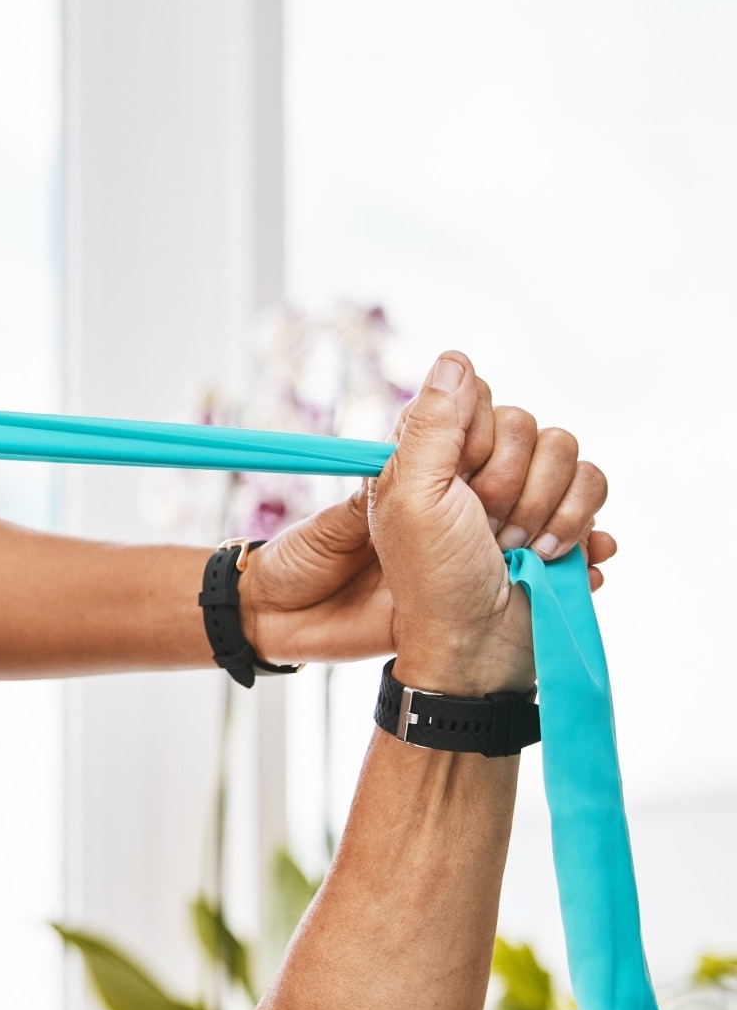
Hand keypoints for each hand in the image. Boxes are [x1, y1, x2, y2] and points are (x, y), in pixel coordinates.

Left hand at [241, 363, 611, 664]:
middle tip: (486, 529)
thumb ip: (431, 423)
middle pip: (530, 426)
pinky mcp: (560, 523)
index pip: (480, 398)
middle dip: (513, 486)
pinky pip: (596, 490)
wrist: (476, 650)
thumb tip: (456, 358)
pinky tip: (554, 558)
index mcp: (433, 456)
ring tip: (517, 550)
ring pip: (569, 456)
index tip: (460, 482)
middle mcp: (477, 470)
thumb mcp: (413, 496)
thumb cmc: (432, 579)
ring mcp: (523, 496)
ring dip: (547, 511)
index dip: (478, 440)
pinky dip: (581, 528)